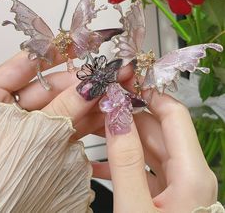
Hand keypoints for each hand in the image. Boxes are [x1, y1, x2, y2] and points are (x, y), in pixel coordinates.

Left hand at [0, 51, 131, 139]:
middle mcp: (10, 112)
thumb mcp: (29, 134)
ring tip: (114, 94)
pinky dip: (87, 122)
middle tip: (107, 77)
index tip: (78, 42)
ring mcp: (30, 129)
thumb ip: (62, 109)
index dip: (53, 51)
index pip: (25, 64)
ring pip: (63, 108)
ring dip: (90, 102)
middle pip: (50, 87)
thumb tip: (89, 85)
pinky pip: (67, 127)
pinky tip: (106, 116)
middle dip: (82, 82)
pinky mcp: (44, 145)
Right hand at [93, 81, 217, 212]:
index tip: (123, 84)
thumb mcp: (134, 208)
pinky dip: (123, 164)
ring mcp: (178, 187)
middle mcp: (189, 176)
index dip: (148, 94)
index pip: (174, 114)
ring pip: (148, 148)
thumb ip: (126, 161)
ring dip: (121, 138)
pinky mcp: (165, 198)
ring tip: (93, 129)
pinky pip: (144, 169)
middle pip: (158, 130)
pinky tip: (98, 164)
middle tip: (99, 107)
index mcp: (191, 175)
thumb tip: (116, 116)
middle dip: (127, 116)